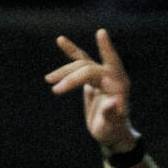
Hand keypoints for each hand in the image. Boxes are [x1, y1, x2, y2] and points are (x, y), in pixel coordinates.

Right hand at [47, 29, 136, 153]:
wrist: (111, 134)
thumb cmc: (114, 131)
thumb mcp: (112, 126)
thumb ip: (112, 114)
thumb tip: (113, 102)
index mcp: (119, 85)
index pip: (111, 64)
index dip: (106, 49)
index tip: (101, 33)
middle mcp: (111, 76)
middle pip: (88, 68)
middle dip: (71, 77)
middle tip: (55, 89)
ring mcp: (101, 75)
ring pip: (80, 65)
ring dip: (64, 71)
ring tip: (49, 79)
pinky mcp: (91, 77)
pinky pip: (80, 62)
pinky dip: (71, 52)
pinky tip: (60, 40)